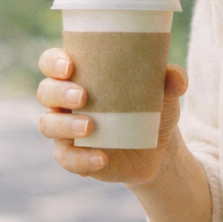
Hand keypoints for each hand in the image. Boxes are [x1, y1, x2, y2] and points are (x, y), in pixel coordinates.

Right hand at [36, 47, 187, 187]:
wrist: (159, 150)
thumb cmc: (152, 109)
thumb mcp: (165, 93)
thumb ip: (172, 80)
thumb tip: (177, 77)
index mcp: (80, 75)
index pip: (51, 63)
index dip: (53, 62)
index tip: (69, 65)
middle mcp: (65, 101)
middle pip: (45, 91)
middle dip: (59, 92)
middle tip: (83, 97)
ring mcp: (66, 130)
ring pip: (48, 125)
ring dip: (65, 126)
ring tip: (90, 127)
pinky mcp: (74, 156)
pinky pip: (66, 159)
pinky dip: (81, 159)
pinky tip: (101, 158)